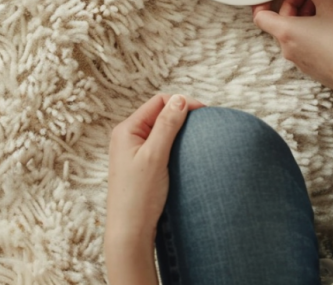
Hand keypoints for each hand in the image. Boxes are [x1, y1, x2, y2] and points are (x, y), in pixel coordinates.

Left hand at [105, 93, 204, 283]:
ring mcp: (133, 153)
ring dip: (179, 131)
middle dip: (182, 116)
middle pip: (159, 114)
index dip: (182, 103)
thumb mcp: (155, 156)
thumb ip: (166, 126)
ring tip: (198, 139)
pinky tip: (186, 155)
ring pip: (161, 131)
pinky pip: (160, 147)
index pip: (158, 102)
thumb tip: (180, 99)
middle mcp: (127, 138)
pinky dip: (175, 146)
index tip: (206, 113)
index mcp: (126, 130)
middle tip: (204, 126)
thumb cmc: (139, 196)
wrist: (129, 233)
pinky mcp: (141, 167)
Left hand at [252, 0, 332, 91]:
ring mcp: (296, 58)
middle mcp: (286, 46)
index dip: (263, 2)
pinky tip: (327, 25)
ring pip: (292, 32)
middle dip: (294, 3)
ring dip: (302, 16)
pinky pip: (301, 43)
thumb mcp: (331, 6)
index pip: (260, 16)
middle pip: (280, 20)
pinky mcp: (308, 66)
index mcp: (285, 31)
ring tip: (322, 7)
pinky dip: (308, 31)